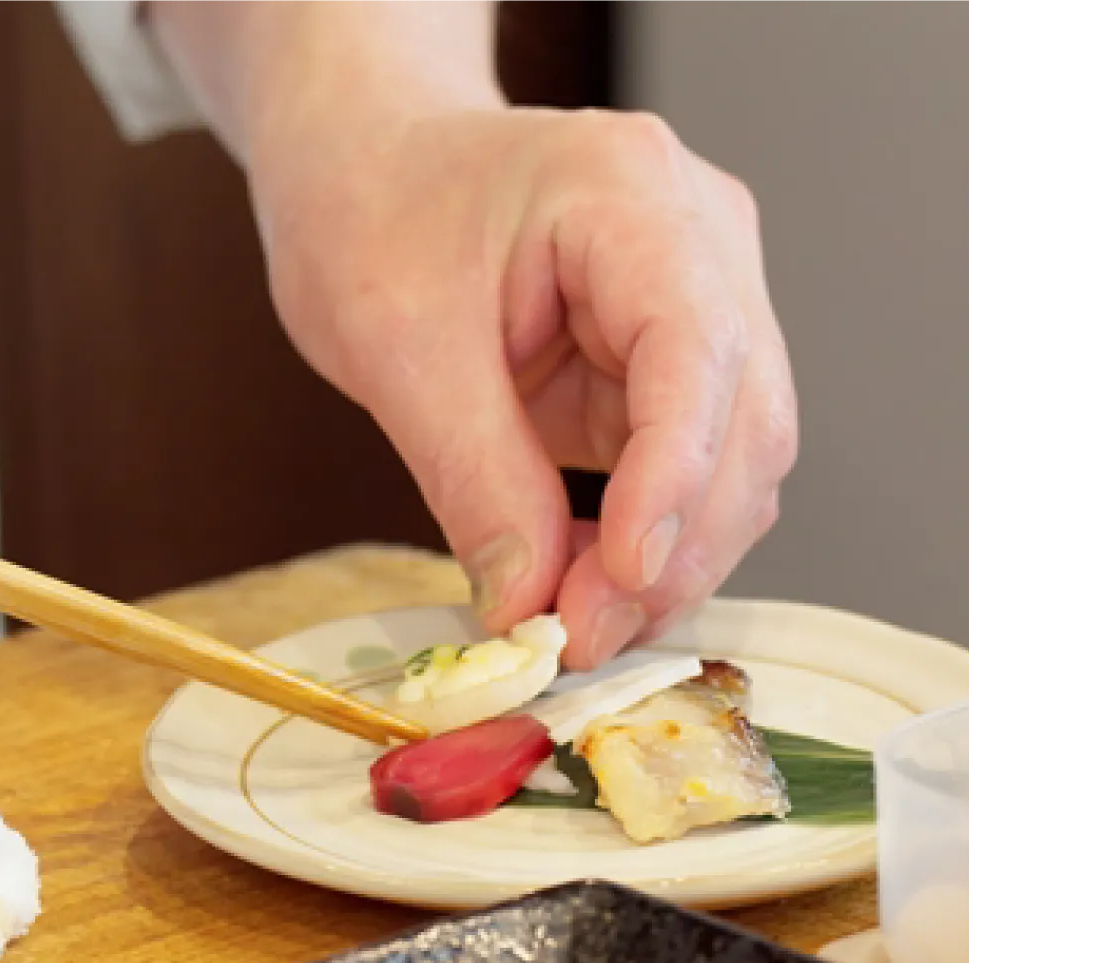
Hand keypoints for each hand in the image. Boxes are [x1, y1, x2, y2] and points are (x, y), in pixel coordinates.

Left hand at [252, 107, 796, 668]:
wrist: (370, 169)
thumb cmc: (374, 212)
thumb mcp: (394, 346)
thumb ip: (472, 475)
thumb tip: (529, 604)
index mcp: (630, 191)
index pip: (696, 346)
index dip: (674, 476)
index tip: (624, 576)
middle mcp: (702, 236)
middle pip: (746, 418)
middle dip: (676, 547)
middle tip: (579, 640)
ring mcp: (707, 298)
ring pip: (738, 461)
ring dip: (671, 561)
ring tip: (571, 626)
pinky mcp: (681, 364)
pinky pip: (696, 472)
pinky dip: (649, 544)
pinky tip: (583, 587)